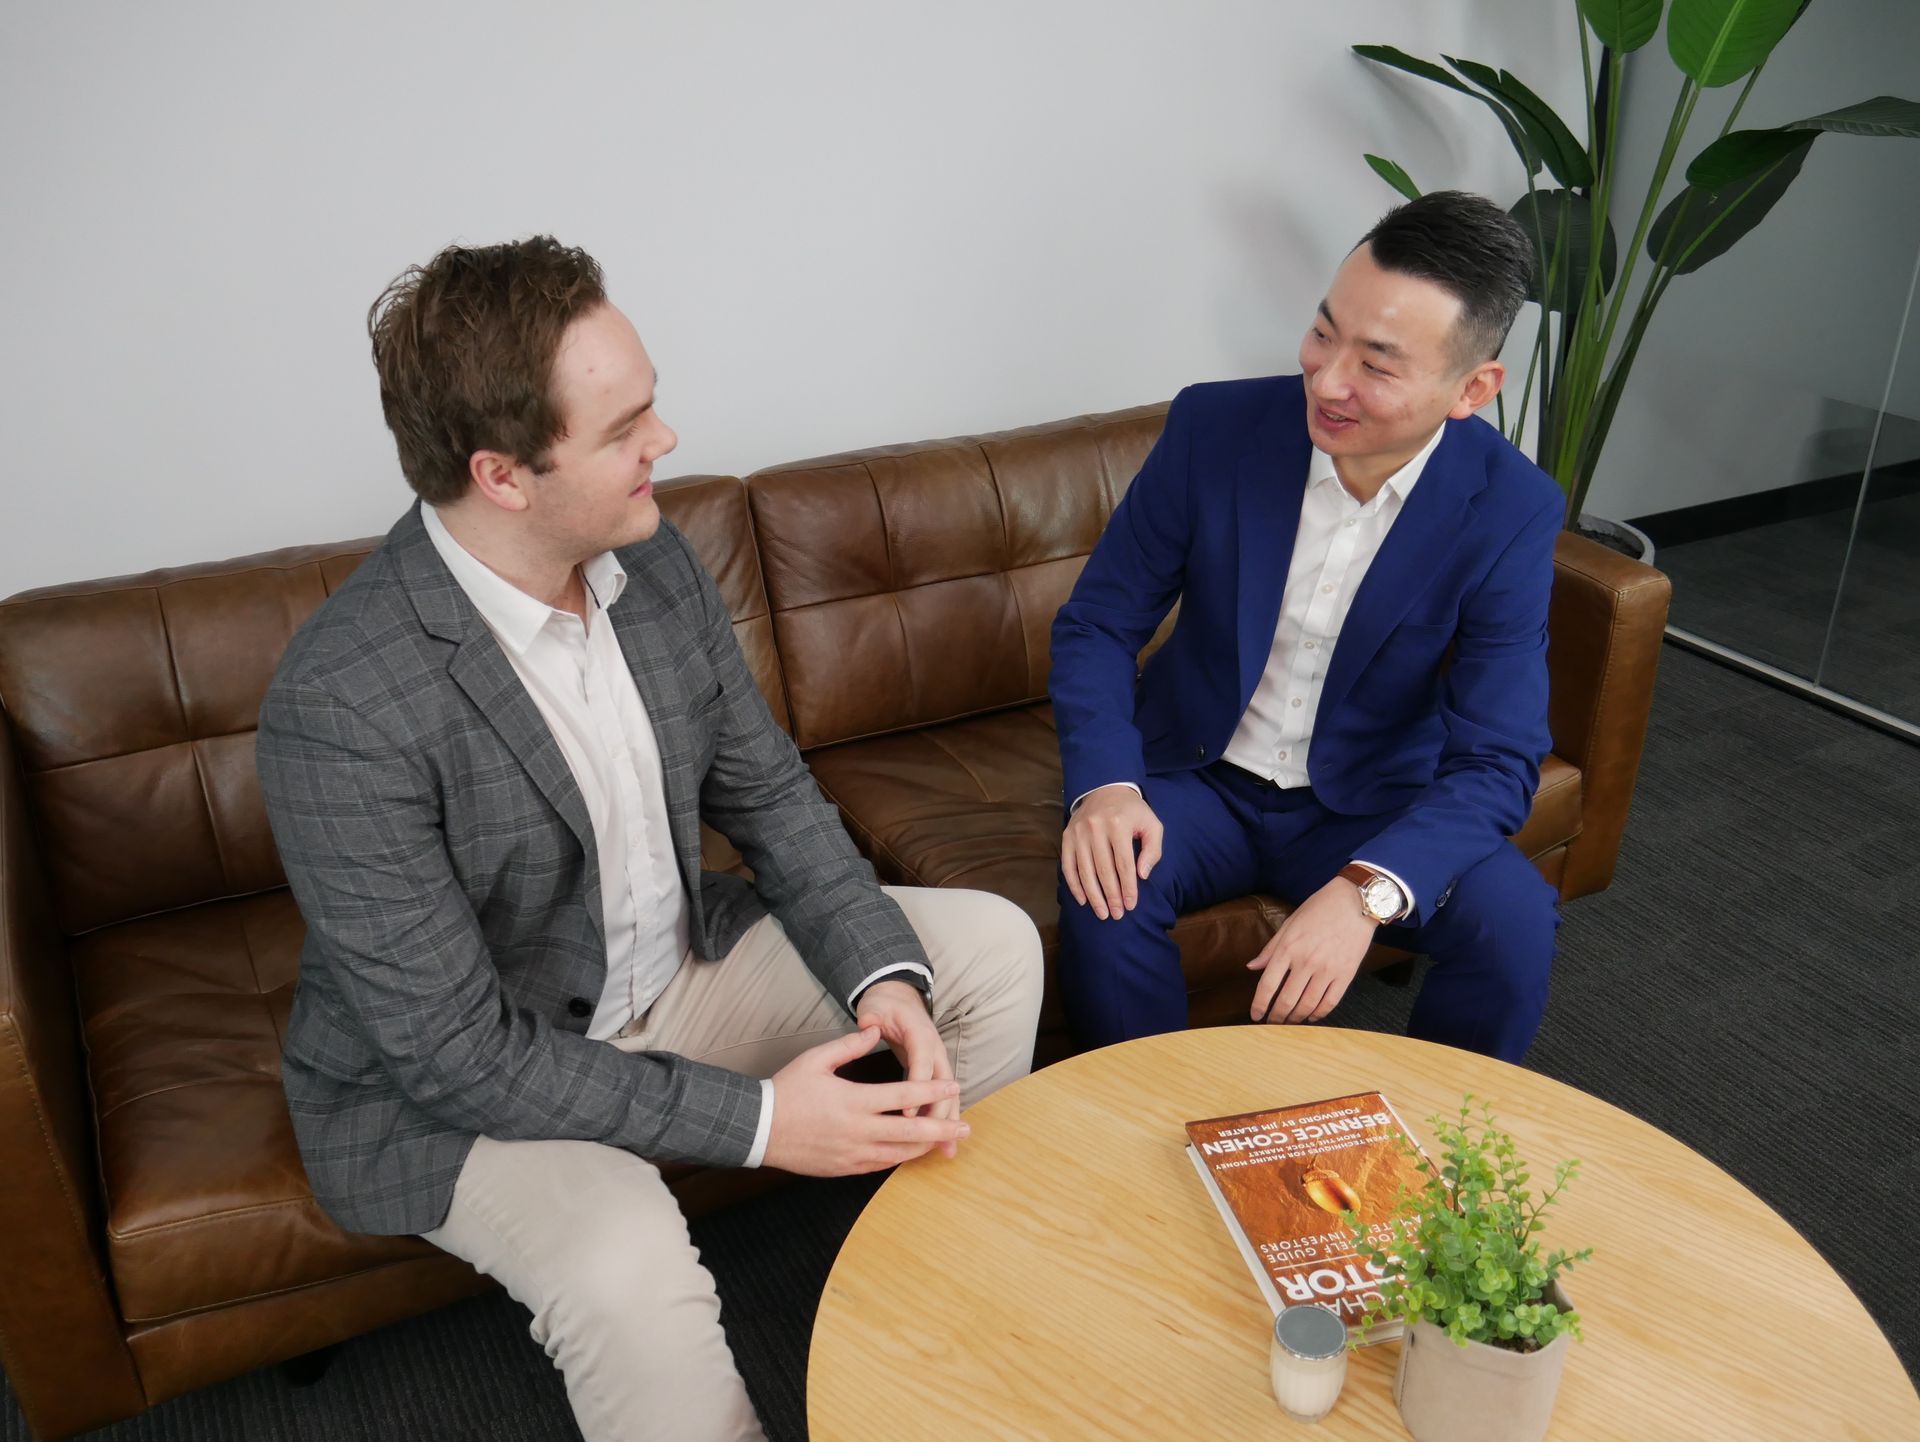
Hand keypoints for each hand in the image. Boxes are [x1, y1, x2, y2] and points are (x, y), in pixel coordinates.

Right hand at [763, 1027, 968, 1176]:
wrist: (759, 1129)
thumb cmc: (786, 1090)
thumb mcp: (816, 1059)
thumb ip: (849, 1045)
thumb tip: (875, 1029)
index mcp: (853, 1100)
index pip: (904, 1094)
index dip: (932, 1090)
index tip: (954, 1087)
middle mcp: (858, 1130)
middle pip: (910, 1131)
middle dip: (942, 1128)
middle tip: (966, 1127)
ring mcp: (852, 1153)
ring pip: (899, 1153)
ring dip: (925, 1146)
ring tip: (944, 1140)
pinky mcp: (844, 1168)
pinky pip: (881, 1165)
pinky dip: (900, 1158)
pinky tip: (911, 1152)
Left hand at [856, 979, 959, 1156]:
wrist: (899, 998)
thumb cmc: (886, 1006)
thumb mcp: (875, 1007)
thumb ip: (871, 1017)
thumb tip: (867, 1024)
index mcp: (920, 1034)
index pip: (922, 1062)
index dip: (918, 1087)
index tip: (908, 1112)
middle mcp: (935, 1050)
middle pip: (944, 1084)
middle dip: (942, 1112)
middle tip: (937, 1139)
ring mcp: (938, 1062)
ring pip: (948, 1095)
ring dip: (947, 1122)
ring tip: (948, 1150)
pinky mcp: (934, 1074)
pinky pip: (942, 1099)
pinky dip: (942, 1120)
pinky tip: (941, 1144)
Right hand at [1061, 784, 1163, 919]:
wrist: (1106, 788)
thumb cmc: (1132, 812)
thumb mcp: (1151, 824)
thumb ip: (1153, 850)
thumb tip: (1142, 875)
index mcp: (1119, 824)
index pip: (1124, 864)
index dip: (1128, 888)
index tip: (1131, 905)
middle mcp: (1096, 828)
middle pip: (1103, 870)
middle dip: (1111, 896)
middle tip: (1116, 914)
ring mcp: (1079, 832)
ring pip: (1085, 871)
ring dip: (1093, 895)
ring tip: (1102, 913)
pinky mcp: (1067, 836)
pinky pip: (1068, 865)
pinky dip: (1074, 885)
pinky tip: (1083, 900)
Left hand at [1245, 877, 1375, 1024]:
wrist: (1355, 901)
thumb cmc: (1319, 909)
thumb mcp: (1289, 924)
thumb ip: (1270, 949)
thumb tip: (1252, 967)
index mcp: (1288, 948)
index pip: (1267, 985)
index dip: (1259, 1005)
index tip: (1255, 1015)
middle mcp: (1306, 961)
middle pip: (1286, 1000)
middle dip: (1276, 1017)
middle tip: (1272, 1023)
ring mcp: (1327, 970)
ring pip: (1307, 1005)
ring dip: (1295, 1019)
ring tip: (1289, 1022)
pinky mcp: (1346, 975)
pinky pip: (1329, 1003)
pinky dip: (1318, 1014)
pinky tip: (1310, 1016)